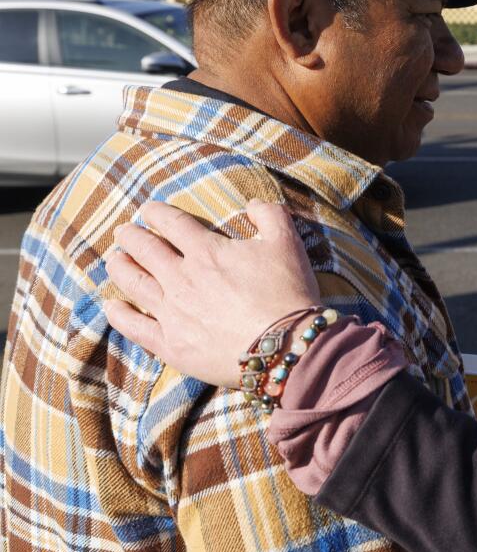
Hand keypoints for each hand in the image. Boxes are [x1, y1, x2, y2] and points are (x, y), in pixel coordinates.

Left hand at [103, 199, 319, 387]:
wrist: (284, 346)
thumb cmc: (288, 293)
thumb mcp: (288, 243)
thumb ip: (270, 215)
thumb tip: (252, 204)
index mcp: (207, 251)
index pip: (173, 224)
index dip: (157, 213)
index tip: (148, 210)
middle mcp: (182, 278)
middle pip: (146, 251)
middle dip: (132, 237)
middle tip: (123, 232)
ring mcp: (172, 313)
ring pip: (135, 284)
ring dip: (120, 268)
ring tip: (114, 260)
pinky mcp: (171, 345)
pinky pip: (135, 327)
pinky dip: (119, 315)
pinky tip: (112, 306)